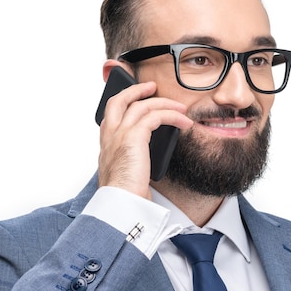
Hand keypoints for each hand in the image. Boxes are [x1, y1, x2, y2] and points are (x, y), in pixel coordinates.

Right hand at [97, 81, 192, 198]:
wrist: (121, 203)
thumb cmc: (124, 194)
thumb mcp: (125, 173)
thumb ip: (131, 160)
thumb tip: (146, 156)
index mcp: (106, 145)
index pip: (110, 115)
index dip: (123, 104)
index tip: (136, 101)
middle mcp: (109, 136)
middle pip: (118, 100)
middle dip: (135, 90)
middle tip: (151, 87)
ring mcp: (119, 134)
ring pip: (141, 105)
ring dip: (163, 102)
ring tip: (179, 106)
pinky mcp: (134, 136)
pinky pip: (156, 116)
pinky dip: (173, 115)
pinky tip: (184, 122)